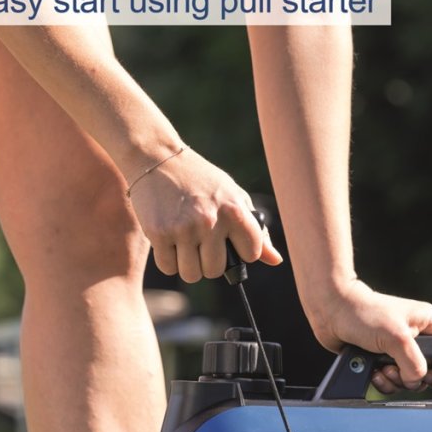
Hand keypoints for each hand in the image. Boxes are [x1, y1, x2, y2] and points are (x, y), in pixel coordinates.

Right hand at [126, 147, 283, 281]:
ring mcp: (183, 228)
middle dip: (209, 262)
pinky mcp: (158, 232)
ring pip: (192, 274)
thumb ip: (256, 231)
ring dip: (188, 264)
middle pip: (215, 271)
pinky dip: (168, 260)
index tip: (230, 240)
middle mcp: (210, 221)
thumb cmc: (201, 180)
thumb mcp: (234, 197)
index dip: (242, 251)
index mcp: (234, 211)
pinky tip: (169, 240)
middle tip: (201, 242)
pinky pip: (168, 268)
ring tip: (185, 242)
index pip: (251, 254)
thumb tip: (276, 260)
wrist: (156, 157)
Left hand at [306, 279, 431, 393]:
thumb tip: (418, 379)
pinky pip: (394, 382)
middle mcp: (419, 338)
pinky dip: (384, 383)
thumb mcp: (397, 337)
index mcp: (430, 323)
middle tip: (408, 374)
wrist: (331, 311)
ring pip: (414, 380)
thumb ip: (415, 363)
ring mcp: (401, 351)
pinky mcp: (385, 360)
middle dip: (422, 379)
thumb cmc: (362, 313)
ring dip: (397, 381)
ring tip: (382, 368)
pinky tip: (373, 372)